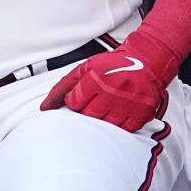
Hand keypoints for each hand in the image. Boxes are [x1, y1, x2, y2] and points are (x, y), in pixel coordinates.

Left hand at [40, 32, 178, 132]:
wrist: (147, 61)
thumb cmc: (111, 66)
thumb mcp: (84, 69)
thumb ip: (62, 87)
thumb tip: (44, 108)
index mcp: (96, 77)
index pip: (73, 102)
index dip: (75, 100)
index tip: (82, 96)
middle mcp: (113, 90)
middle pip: (88, 115)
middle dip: (87, 110)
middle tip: (95, 101)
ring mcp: (130, 102)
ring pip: (106, 124)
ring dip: (103, 118)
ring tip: (108, 105)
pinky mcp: (144, 112)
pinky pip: (125, 129)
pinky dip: (120, 123)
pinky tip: (120, 111)